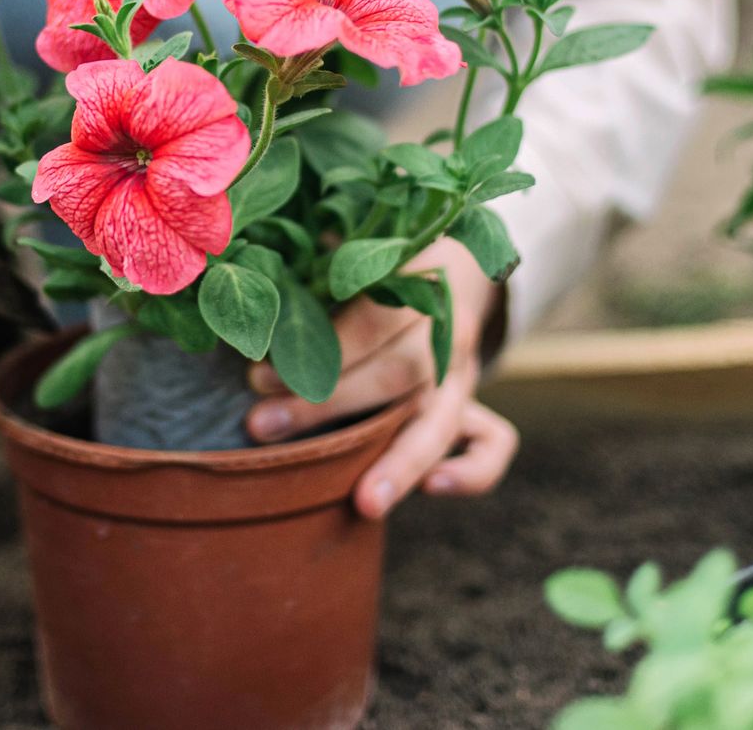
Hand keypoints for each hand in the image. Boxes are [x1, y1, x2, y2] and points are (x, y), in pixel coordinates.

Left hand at [245, 238, 517, 518]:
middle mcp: (449, 327)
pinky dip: (473, 471)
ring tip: (364, 505)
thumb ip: (318, 258)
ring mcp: (465, 369)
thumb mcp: (360, 247)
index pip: (375, 319)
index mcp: (420, 278)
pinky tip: (433, 489)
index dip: (321, 350)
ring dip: (400, 462)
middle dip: (330, 406)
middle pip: (400, 373)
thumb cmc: (381, 262)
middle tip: (263, 426)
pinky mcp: (472, 401)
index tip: (259, 377)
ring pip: (443, 418)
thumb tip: (258, 271)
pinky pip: (495, 442)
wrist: (455, 265)